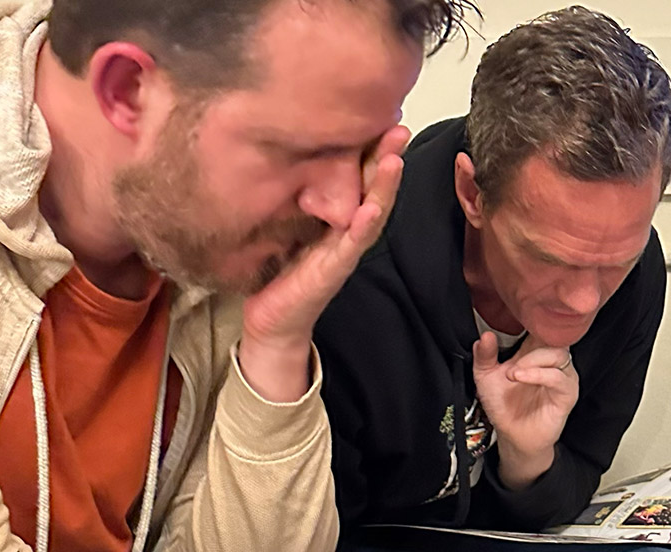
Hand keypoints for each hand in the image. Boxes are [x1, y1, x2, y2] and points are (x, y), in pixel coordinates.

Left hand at [239, 125, 409, 399]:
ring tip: (395, 160)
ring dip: (385, 187)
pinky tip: (371, 209)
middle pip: (373, 187)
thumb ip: (294, 189)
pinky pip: (352, 244)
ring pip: (372, 212)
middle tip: (398, 128)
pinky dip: (363, 226)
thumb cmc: (278, 270)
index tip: (381, 114)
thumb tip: (285, 146)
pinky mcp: (333, 270)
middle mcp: (347, 229)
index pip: (358, 173)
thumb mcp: (283, 217)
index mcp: (336, 213)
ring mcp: (344, 250)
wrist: (271, 319)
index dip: (371, 146)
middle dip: (388, 158)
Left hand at [472, 331, 579, 487]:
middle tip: (510, 360)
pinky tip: (521, 377)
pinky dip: (539, 374)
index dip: (532, 321)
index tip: (516, 320)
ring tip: (513, 373)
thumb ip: (484, 356)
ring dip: (532, 360)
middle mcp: (552, 361)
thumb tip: (484, 336)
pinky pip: (559, 378)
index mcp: (535, 352)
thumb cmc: (504, 406)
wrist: (513, 437)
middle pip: (553, 337)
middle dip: (530, 343)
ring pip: (558, 354)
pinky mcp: (567, 394)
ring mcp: (562, 376)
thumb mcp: (486, 377)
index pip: (541, 327)